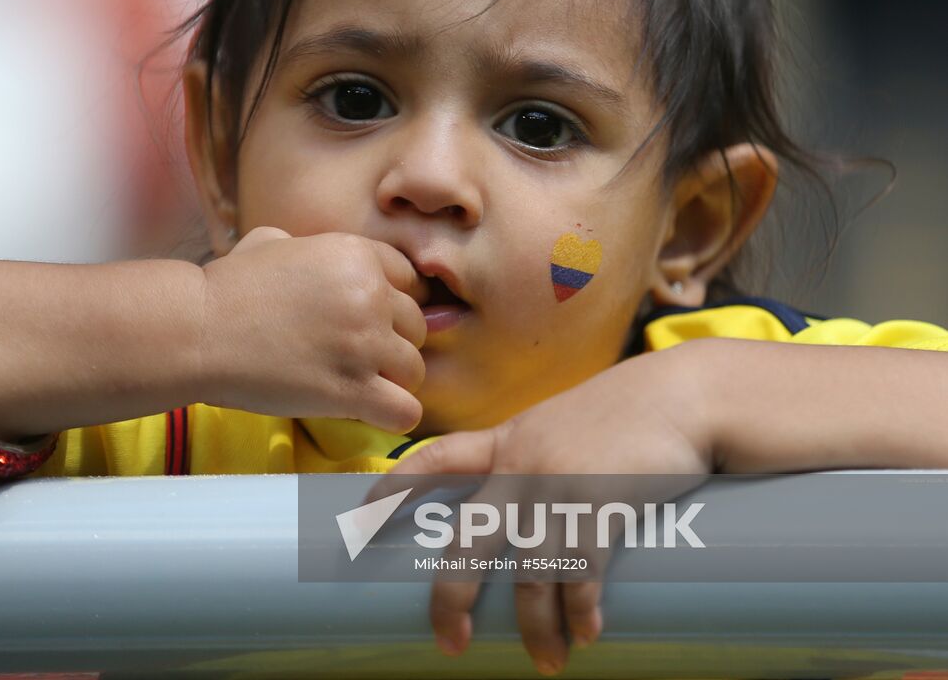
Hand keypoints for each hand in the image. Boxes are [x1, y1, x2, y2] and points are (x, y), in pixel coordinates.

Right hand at [197, 226, 427, 432]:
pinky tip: (365, 410)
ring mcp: (364, 343)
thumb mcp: (270, 242)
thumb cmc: (227, 287)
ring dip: (391, 380)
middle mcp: (369, 294)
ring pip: (415, 369)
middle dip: (392, 342)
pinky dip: (391, 415)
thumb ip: (305, 245)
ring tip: (356, 384)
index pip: (410, 280)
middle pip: (417, 325)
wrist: (198, 331)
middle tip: (354, 355)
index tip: (368, 320)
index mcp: (356, 254)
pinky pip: (406, 410)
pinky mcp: (352, 390)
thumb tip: (301, 249)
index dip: (391, 303)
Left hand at [372, 346, 713, 674]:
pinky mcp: (605, 500)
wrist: (686, 395)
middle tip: (451, 641)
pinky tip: (587, 634)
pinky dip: (581, 608)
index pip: (435, 460)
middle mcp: (523, 463)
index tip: (362, 515)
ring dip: (538, 626)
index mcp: (507, 440)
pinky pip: (582, 569)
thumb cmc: (629, 413)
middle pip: (470, 538)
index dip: (395, 488)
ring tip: (547, 662)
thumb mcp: (564, 424)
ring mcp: (561, 483)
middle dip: (453, 595)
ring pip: (531, 571)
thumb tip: (524, 508)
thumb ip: (537, 457)